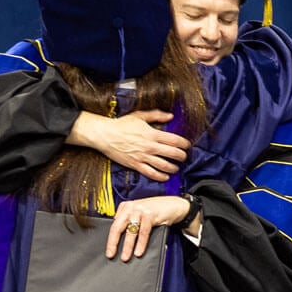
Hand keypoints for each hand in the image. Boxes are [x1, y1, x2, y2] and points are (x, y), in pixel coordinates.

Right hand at [69, 110, 189, 181]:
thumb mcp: (140, 116)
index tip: (187, 145)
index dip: (184, 144)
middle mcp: (150, 147)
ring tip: (176, 168)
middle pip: (173, 154)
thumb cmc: (122, 124)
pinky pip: (151, 173)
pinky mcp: (136, 165)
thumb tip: (171, 116)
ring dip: (173, 168)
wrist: (105, 135)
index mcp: (152, 134)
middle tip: (184, 157)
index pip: (175, 140)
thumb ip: (156, 115)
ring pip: (164, 166)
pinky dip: (160, 176)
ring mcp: (143, 157)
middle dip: (182, 156)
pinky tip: (165, 176)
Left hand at [106, 195, 191, 260]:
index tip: (109, 251)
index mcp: (125, 207)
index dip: (110, 240)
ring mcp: (140, 210)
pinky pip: (143, 232)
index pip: (114, 225)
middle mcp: (130, 207)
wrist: (173, 205)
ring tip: (126, 257)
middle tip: (111, 254)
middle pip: (118, 227)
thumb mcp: (139, 215)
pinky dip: (141, 243)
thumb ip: (129, 222)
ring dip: (128, 246)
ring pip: (130, 231)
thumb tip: (120, 240)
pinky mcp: (150, 214)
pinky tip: (139, 251)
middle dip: (113, 242)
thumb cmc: (156, 211)